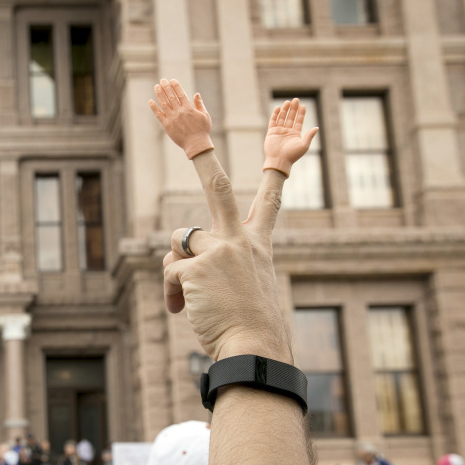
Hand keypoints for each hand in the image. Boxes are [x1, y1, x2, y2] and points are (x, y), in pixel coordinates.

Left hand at [148, 78, 213, 159]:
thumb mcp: (205, 116)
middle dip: (166, 87)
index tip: (171, 80)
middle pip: (171, 96)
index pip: (180, 93)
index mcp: (189, 108)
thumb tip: (196, 94)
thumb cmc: (202, 131)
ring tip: (156, 86)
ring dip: (159, 94)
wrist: (196, 145)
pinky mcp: (167, 126)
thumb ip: (200, 104)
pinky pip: (159, 115)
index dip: (175, 86)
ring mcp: (172, 119)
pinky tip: (150, 101)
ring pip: (164, 103)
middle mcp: (179, 112)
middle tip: (162, 80)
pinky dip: (154, 108)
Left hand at [163, 156, 292, 362]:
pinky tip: (182, 311)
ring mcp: (219, 250)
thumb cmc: (247, 326)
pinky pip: (169, 271)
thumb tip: (174, 259)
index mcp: (259, 244)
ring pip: (178, 240)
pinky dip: (171, 293)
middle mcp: (241, 240)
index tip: (295, 137)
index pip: (270, 199)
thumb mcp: (239, 287)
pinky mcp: (197, 267)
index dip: (277, 168)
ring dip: (173, 268)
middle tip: (193, 115)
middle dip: (202, 153)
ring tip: (187, 298)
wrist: (253, 349)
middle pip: (217, 186)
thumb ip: (213, 264)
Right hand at [263, 98, 318, 176]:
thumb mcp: (304, 145)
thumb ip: (309, 135)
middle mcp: (287, 132)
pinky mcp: (271, 133)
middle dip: (293, 109)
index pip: (299, 121)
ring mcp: (279, 132)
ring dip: (285, 110)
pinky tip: (278, 108)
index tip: (303, 106)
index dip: (301, 113)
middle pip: (291, 117)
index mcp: (296, 134)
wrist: (279, 161)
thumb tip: (317, 127)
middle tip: (296, 100)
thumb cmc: (292, 155)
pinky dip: (275, 114)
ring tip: (288, 102)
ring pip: (282, 118)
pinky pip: (273, 121)